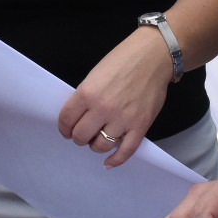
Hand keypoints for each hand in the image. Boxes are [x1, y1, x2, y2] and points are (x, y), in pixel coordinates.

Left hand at [58, 28, 173, 166]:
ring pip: (101, 146)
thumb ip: (86, 96)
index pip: (66, 120)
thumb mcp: (95, 74)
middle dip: (79, 137)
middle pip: (81, 136)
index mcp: (87, 93)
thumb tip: (80, 117)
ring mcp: (123, 119)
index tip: (67, 130)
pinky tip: (109, 162)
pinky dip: (116, 160)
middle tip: (82, 134)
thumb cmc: (124, 60)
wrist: (154, 56)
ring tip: (97, 140)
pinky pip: (126, 151)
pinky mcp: (141, 125)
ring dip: (96, 146)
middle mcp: (103, 108)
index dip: (64, 128)